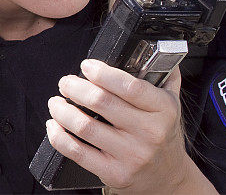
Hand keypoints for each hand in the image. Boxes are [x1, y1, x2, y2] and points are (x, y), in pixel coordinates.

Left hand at [45, 59, 197, 193]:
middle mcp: (149, 133)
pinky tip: (54, 125)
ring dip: (62, 110)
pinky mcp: (114, 173)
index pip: (129, 86)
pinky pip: (77, 152)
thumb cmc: (162, 134)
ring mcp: (131, 155)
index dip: (102, 73)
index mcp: (163, 110)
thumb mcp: (171, 104)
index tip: (86, 66)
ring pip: (85, 126)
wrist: (168, 177)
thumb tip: (152, 48)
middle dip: (74, 87)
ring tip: (56, 102)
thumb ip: (162, 75)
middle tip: (65, 82)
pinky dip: (58, 137)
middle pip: (101, 102)